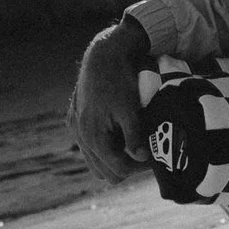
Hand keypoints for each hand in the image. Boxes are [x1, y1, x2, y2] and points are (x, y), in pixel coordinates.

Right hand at [68, 20, 151, 182]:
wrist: (102, 57)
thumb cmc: (118, 81)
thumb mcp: (129, 110)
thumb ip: (133, 136)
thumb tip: (141, 158)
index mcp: (94, 137)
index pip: (118, 169)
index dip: (139, 168)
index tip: (154, 160)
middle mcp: (81, 137)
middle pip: (105, 172)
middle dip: (126, 167)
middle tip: (145, 156)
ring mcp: (76, 130)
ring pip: (95, 162)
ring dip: (114, 160)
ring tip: (134, 149)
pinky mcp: (75, 121)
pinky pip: (89, 147)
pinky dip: (105, 148)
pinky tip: (120, 138)